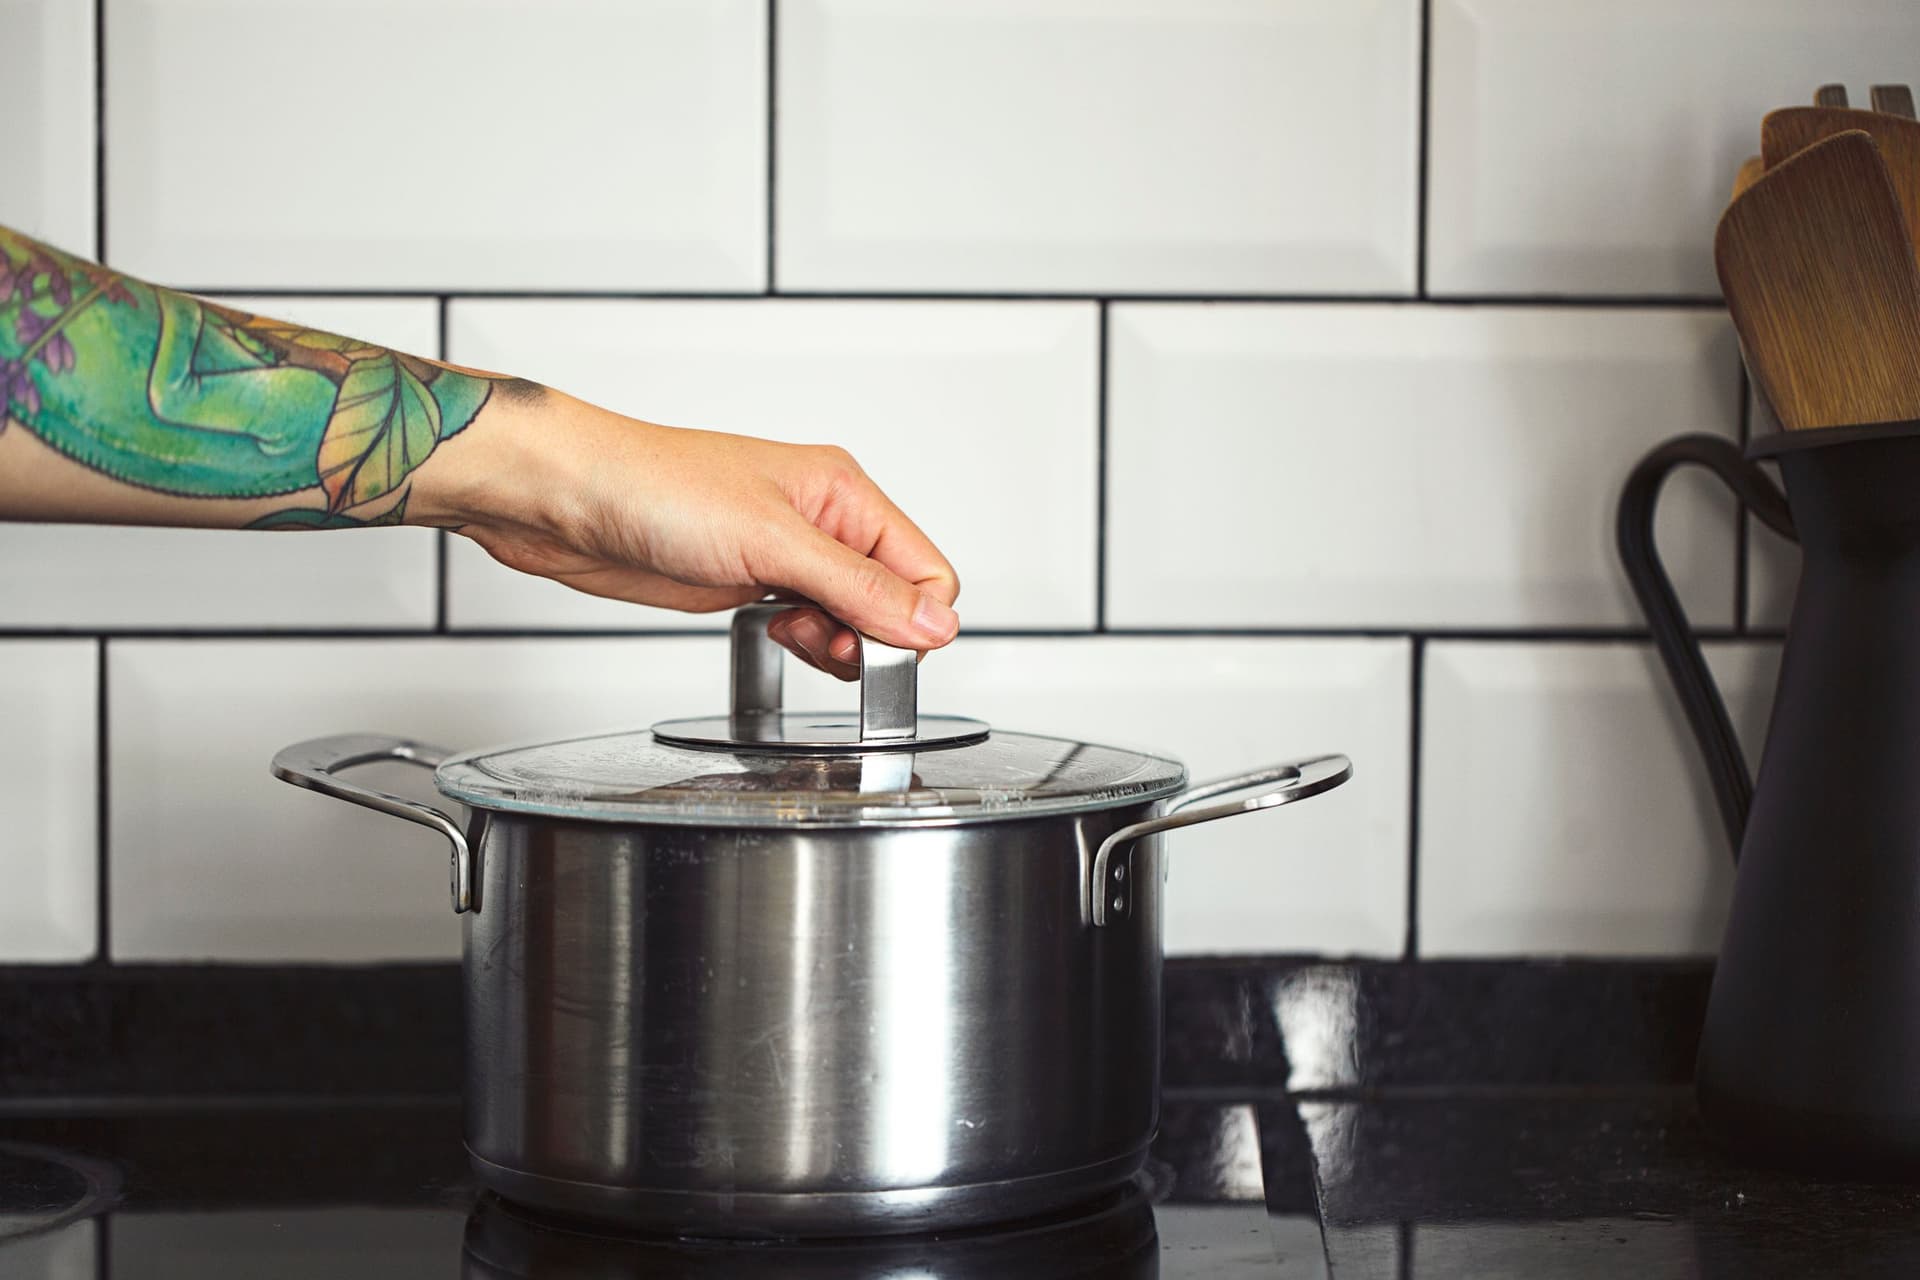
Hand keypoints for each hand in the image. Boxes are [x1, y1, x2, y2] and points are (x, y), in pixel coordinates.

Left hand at [409, 387, 960, 678]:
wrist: (567, 500)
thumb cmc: (652, 487)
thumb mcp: (772, 542)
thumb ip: (859, 587)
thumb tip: (933, 622)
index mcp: (843, 492)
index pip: (926, 570)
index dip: (910, 621)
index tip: (872, 645)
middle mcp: (822, 520)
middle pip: (892, 599)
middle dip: (868, 635)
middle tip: (822, 640)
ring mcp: (785, 552)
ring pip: (851, 616)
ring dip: (832, 640)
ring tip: (791, 631)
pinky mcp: (749, 580)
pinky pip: (807, 622)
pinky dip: (801, 639)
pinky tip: (772, 630)